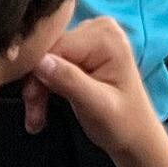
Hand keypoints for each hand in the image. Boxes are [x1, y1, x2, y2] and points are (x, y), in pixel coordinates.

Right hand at [21, 14, 167, 161]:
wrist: (136, 138)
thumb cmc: (123, 124)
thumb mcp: (97, 106)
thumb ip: (70, 81)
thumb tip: (39, 61)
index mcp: (106, 36)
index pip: (55, 46)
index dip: (37, 73)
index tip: (31, 103)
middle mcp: (98, 28)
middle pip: (49, 51)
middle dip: (37, 85)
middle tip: (34, 118)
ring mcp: (90, 36)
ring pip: (46, 58)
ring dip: (38, 89)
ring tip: (37, 119)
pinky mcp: (82, 49)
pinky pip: (52, 62)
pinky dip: (44, 86)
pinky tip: (42, 108)